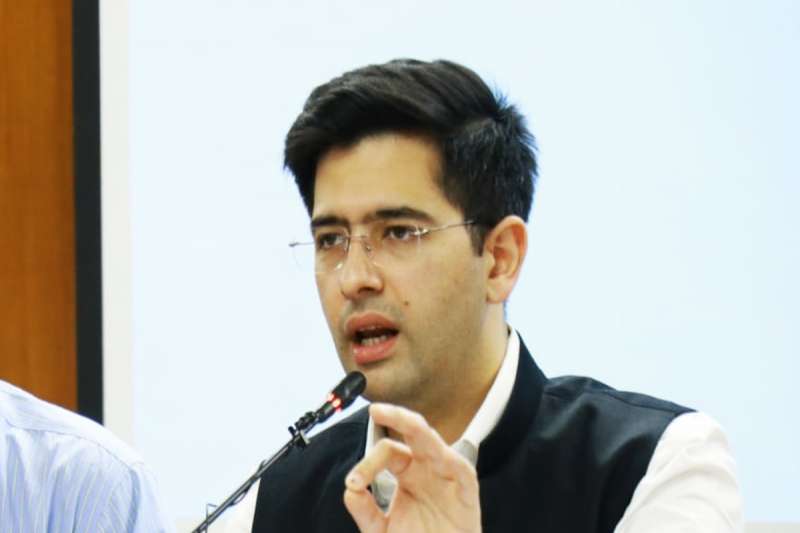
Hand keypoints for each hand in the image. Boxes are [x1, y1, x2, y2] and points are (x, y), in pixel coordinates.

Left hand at [343, 403, 480, 532]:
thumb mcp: (381, 530)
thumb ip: (366, 511)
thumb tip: (349, 491)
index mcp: (407, 473)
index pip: (387, 451)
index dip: (367, 463)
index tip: (353, 483)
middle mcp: (426, 469)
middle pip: (412, 433)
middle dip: (395, 417)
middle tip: (376, 409)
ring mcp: (446, 477)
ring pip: (433, 443)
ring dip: (416, 428)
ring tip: (399, 418)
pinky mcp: (466, 492)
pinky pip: (462, 471)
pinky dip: (452, 461)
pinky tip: (439, 455)